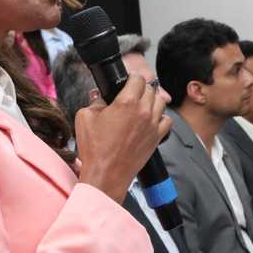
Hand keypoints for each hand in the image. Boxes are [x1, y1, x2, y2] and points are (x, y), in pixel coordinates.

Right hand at [75, 76, 171, 201]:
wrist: (106, 174)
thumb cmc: (95, 149)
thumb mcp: (85, 118)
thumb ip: (94, 102)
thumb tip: (99, 97)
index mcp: (127, 102)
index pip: (138, 79)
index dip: (132, 77)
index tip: (128, 80)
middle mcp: (143, 111)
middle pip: (150, 89)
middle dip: (141, 88)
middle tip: (132, 93)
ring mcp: (152, 125)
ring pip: (161, 102)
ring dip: (152, 100)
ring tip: (142, 105)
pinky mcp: (157, 138)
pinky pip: (167, 121)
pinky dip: (161, 117)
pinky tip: (151, 120)